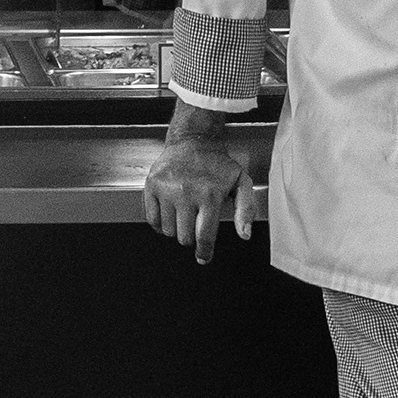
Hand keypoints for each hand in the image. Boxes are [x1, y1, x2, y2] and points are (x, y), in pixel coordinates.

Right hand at [141, 127, 246, 265]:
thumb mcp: (241, 183)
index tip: (204, 257)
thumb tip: (244, 235)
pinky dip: (160, 223)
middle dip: (191, 238)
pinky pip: (152, 219)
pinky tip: (169, 215)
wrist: (194, 141)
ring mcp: (166, 189)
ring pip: (168, 231)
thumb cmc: (218, 165)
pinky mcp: (152, 186)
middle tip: (195, 226)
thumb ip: (245, 210)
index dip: (205, 252)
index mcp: (209, 195)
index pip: (204, 236)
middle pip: (184, 238)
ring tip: (184, 215)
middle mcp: (186, 192)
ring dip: (176, 229)